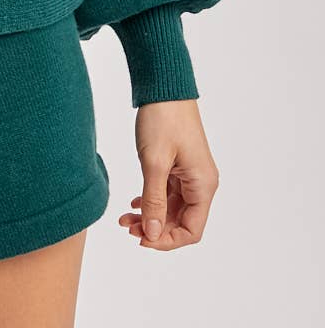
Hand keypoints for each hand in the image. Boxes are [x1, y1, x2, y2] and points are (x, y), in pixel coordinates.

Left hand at [118, 98, 219, 250]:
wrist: (164, 86)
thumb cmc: (163, 119)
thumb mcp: (154, 163)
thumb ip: (154, 201)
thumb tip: (153, 234)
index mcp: (203, 185)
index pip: (192, 231)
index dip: (167, 240)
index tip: (142, 239)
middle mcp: (201, 183)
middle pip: (180, 221)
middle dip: (154, 228)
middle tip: (126, 227)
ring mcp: (190, 174)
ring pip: (171, 208)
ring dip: (149, 215)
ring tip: (124, 218)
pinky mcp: (178, 165)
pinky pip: (167, 192)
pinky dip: (151, 200)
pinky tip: (133, 202)